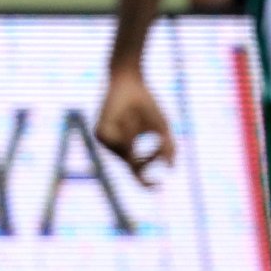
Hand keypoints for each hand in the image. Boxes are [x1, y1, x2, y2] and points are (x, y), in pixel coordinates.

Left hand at [95, 70, 175, 186]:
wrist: (130, 82)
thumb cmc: (146, 104)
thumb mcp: (162, 128)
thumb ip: (168, 148)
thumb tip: (170, 168)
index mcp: (129, 149)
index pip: (137, 173)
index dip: (146, 182)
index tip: (158, 187)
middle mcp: (116, 148)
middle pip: (135, 166)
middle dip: (149, 155)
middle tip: (161, 142)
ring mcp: (107, 141)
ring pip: (126, 152)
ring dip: (135, 135)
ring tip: (134, 115)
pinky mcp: (99, 132)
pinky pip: (117, 141)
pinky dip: (126, 130)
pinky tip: (126, 115)